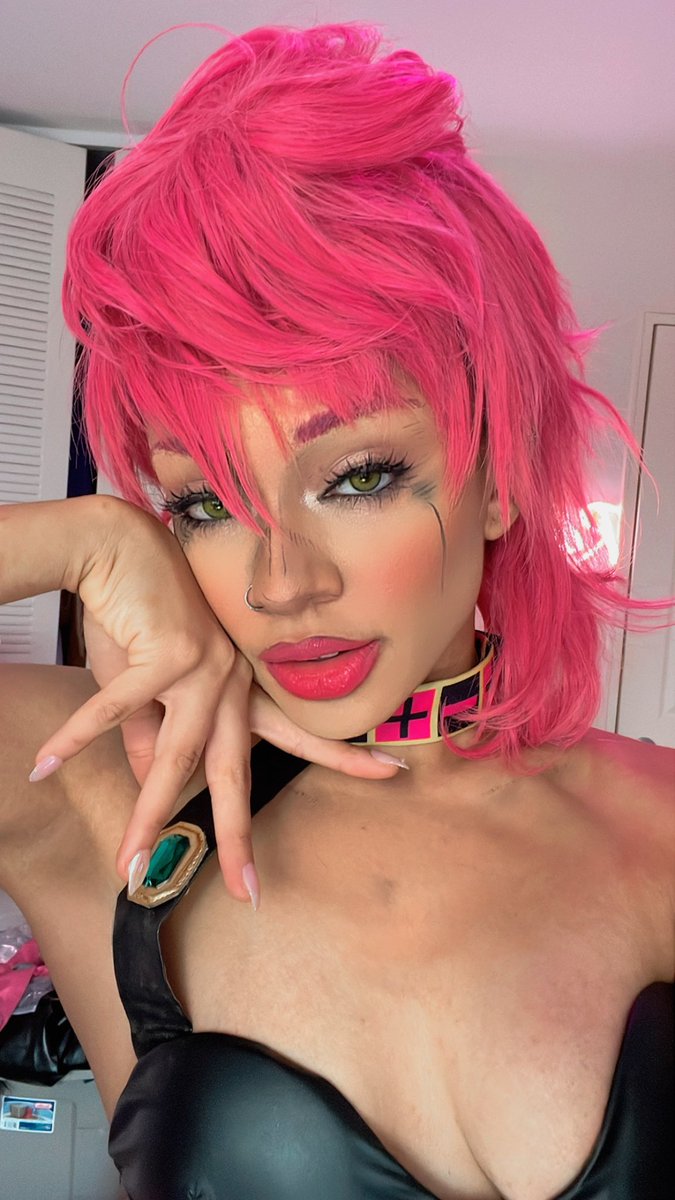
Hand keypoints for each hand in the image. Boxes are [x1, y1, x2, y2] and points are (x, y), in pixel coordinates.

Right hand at [30, 497, 402, 904]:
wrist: (118, 546)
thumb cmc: (140, 614)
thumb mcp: (153, 684)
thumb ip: (154, 737)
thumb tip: (154, 788)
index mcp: (239, 687)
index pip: (297, 732)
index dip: (342, 756)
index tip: (391, 772)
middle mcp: (230, 681)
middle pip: (237, 770)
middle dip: (239, 835)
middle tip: (249, 891)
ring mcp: (202, 668)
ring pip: (175, 759)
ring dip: (145, 815)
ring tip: (127, 865)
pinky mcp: (165, 653)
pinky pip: (114, 711)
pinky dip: (75, 739)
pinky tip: (45, 763)